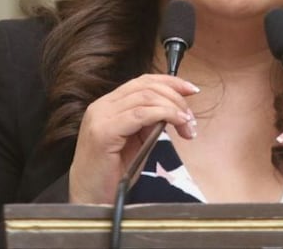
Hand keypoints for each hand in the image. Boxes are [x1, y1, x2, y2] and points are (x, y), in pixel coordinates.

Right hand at [68, 74, 199, 203]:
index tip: (191, 90)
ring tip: (187, 125)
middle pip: (146, 87)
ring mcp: (100, 118)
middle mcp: (101, 106)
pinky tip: (178, 123)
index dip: (170, 82)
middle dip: (176, 98)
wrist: (90, 200)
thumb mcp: (137, 140)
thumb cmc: (114, 173)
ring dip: (174, 108)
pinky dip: (165, 114)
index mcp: (107, 105)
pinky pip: (140, 114)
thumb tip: (175, 109)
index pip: (142, 82)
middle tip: (191, 118)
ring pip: (146, 98)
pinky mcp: (103, 132)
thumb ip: (151, 121)